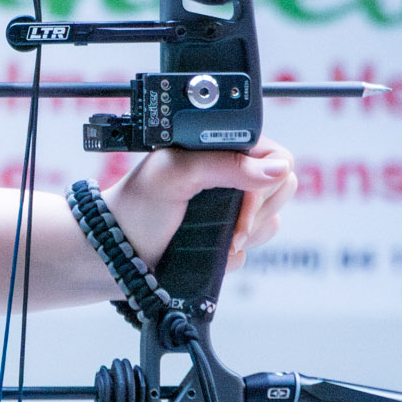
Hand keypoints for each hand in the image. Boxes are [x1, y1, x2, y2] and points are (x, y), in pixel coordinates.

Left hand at [104, 139, 295, 271]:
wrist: (119, 253)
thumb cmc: (136, 206)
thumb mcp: (173, 174)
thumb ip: (223, 164)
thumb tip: (277, 168)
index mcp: (219, 148)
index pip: (275, 155)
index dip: (264, 181)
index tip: (241, 203)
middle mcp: (231, 173)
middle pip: (282, 187)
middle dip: (257, 212)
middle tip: (229, 227)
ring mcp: (233, 206)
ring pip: (273, 218)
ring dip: (247, 234)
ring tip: (217, 238)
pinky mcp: (231, 235)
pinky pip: (258, 244)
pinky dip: (237, 252)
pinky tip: (213, 249)